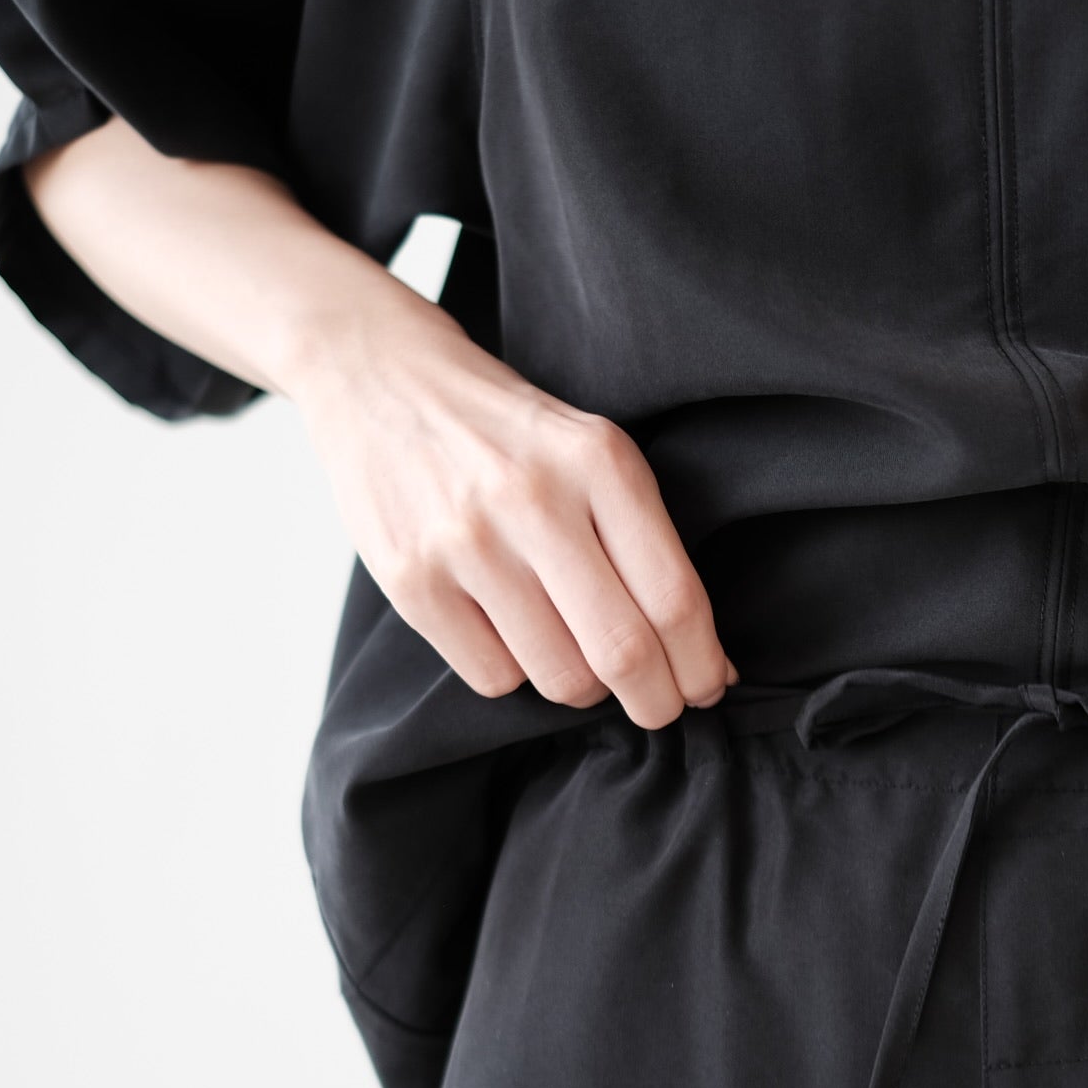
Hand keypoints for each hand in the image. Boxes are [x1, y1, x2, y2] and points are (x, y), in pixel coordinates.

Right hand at [287, 294, 734, 728]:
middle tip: (659, 708)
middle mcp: (534, 500)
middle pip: (623, 650)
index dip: (700, 664)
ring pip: (560, 676)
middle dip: (655, 701)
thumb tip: (705, 660)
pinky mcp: (412, 580)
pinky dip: (517, 673)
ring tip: (578, 659)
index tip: (707, 687)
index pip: (674, 597)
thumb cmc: (509, 433)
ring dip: (583, 688)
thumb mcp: (592, 452)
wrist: (380, 379)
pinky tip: (513, 635)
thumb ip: (647, 543)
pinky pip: (494, 678)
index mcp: (599, 462)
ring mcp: (466, 543)